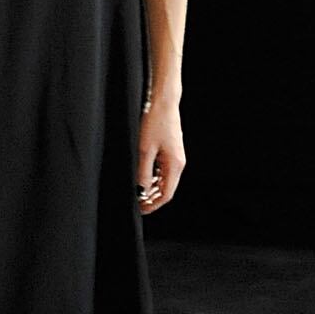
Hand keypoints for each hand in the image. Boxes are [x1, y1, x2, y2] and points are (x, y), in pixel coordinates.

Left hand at [135, 98, 184, 213]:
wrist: (163, 103)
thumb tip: (140, 192)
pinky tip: (142, 177)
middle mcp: (178, 163)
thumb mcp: (144, 151)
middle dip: (152, 198)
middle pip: (167, 189)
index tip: (140, 210)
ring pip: (164, 180)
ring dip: (152, 188)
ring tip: (137, 192)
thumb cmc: (155, 123)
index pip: (166, 194)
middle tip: (136, 203)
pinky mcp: (171, 151)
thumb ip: (142, 173)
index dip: (153, 205)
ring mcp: (175, 157)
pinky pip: (163, 171)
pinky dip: (154, 178)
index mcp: (175, 165)